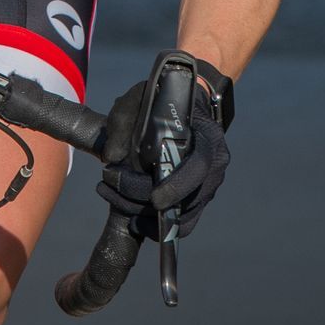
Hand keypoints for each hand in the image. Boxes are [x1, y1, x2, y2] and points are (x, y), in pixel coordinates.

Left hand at [96, 65, 232, 239]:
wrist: (188, 102)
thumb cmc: (164, 100)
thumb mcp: (140, 98)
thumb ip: (122, 122)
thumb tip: (111, 158)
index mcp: (207, 138)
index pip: (200, 166)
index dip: (178, 186)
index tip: (153, 198)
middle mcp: (214, 165)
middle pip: (187, 199)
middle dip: (143, 201)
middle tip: (109, 186)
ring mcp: (208, 185)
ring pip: (182, 217)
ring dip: (145, 217)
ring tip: (112, 197)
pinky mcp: (197, 199)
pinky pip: (182, 223)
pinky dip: (157, 226)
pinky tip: (133, 219)